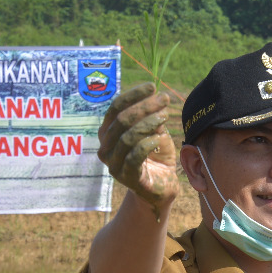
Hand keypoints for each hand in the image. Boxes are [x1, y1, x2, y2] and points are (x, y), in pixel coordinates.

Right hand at [97, 82, 177, 212]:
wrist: (162, 186)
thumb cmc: (156, 155)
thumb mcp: (155, 130)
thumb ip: (152, 116)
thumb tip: (156, 97)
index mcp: (108, 132)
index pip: (116, 108)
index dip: (133, 95)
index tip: (152, 87)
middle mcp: (106, 147)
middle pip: (121, 120)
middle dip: (144, 106)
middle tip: (164, 100)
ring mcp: (113, 164)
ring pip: (127, 137)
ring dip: (148, 123)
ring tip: (165, 116)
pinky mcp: (126, 177)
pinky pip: (134, 157)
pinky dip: (147, 144)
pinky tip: (159, 138)